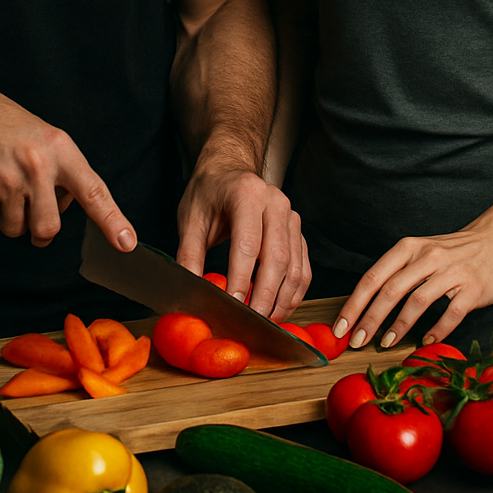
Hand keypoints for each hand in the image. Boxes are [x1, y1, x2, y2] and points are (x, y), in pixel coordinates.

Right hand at [0, 71, 135, 250]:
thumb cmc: (4, 122)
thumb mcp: (44, 136)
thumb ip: (61, 171)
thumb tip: (65, 206)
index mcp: (60, 149)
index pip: (93, 191)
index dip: (112, 220)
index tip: (127, 243)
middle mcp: (38, 166)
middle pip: (47, 228)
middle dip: (39, 231)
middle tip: (30, 210)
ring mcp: (7, 180)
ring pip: (15, 230)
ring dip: (9, 218)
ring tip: (3, 184)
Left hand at [175, 164, 310, 320]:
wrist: (228, 170)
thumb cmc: (208, 193)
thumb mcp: (190, 219)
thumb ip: (189, 256)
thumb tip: (191, 292)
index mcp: (246, 194)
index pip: (248, 244)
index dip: (241, 279)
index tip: (232, 305)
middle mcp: (275, 202)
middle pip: (277, 257)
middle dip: (265, 296)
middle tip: (251, 322)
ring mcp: (291, 216)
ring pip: (295, 266)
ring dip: (282, 300)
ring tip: (265, 322)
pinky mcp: (297, 231)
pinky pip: (303, 267)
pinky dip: (294, 293)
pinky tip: (279, 308)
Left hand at [334, 226, 492, 350]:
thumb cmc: (454, 251)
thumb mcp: (421, 251)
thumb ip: (398, 272)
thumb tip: (366, 305)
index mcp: (409, 248)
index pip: (373, 277)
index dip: (354, 303)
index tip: (341, 326)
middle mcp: (427, 257)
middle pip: (390, 290)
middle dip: (370, 319)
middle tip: (356, 341)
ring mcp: (451, 272)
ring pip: (417, 301)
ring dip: (399, 326)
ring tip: (386, 344)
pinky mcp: (473, 288)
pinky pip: (451, 314)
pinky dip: (436, 330)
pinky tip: (425, 342)